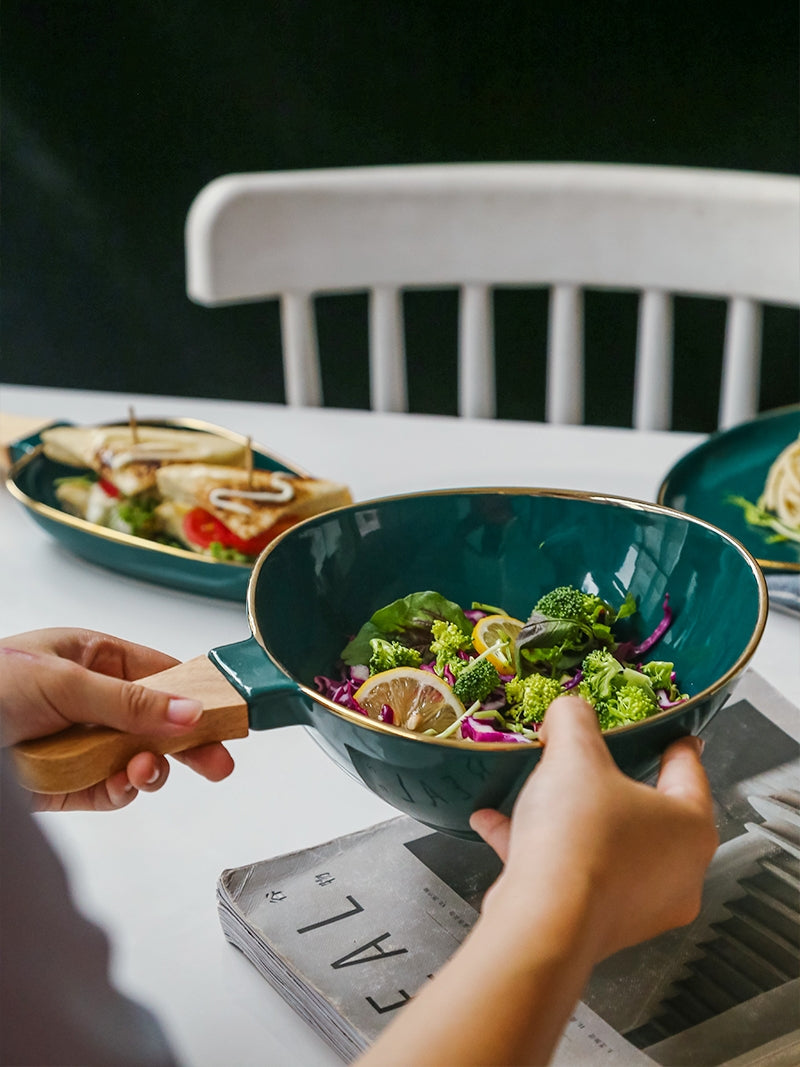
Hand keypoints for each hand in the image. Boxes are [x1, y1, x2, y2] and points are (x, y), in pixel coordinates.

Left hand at [0, 628, 234, 811]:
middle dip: (190, 742)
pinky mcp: (71, 783)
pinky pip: (113, 790)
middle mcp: (94, 701)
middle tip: (220, 763)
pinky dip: (123, 791)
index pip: (161, 674)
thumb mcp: (63, 684)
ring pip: (141, 759)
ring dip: (150, 768)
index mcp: (95, 658)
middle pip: (159, 722)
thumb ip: (130, 702)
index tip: (227, 714)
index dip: (195, 694)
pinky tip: (121, 784)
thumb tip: (190, 710)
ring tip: (143, 771)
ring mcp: (84, 743)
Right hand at [471, 694, 717, 962]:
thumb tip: (568, 709)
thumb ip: (574, 719)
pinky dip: (541, 848)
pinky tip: (495, 825)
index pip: (689, 769)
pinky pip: (573, 874)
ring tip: (530, 791)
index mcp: (691, 827)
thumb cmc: (578, 837)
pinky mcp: (601, 926)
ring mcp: (641, 907)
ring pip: (606, 844)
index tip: (669, 732)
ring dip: (567, 817)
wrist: (543, 922)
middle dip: (610, 783)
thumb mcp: (574, 754)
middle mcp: (678, 873)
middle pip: (646, 811)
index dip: (673, 742)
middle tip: (590, 760)